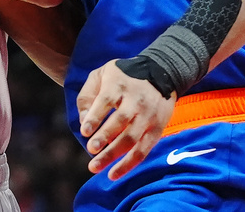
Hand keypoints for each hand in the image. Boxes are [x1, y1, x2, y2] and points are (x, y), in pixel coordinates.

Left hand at [76, 59, 176, 179]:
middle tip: (91, 149)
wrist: (162, 70)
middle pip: (120, 121)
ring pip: (131, 138)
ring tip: (95, 166)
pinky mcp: (156, 129)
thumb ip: (87, 94)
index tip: (84, 131)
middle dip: (104, 137)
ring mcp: (147, 115)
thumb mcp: (102, 74)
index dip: (95, 117)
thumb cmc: (123, 75)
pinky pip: (143, 150)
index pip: (106, 101)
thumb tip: (82, 121)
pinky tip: (113, 174)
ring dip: (113, 155)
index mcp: (118, 84)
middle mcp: (135, 100)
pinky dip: (129, 164)